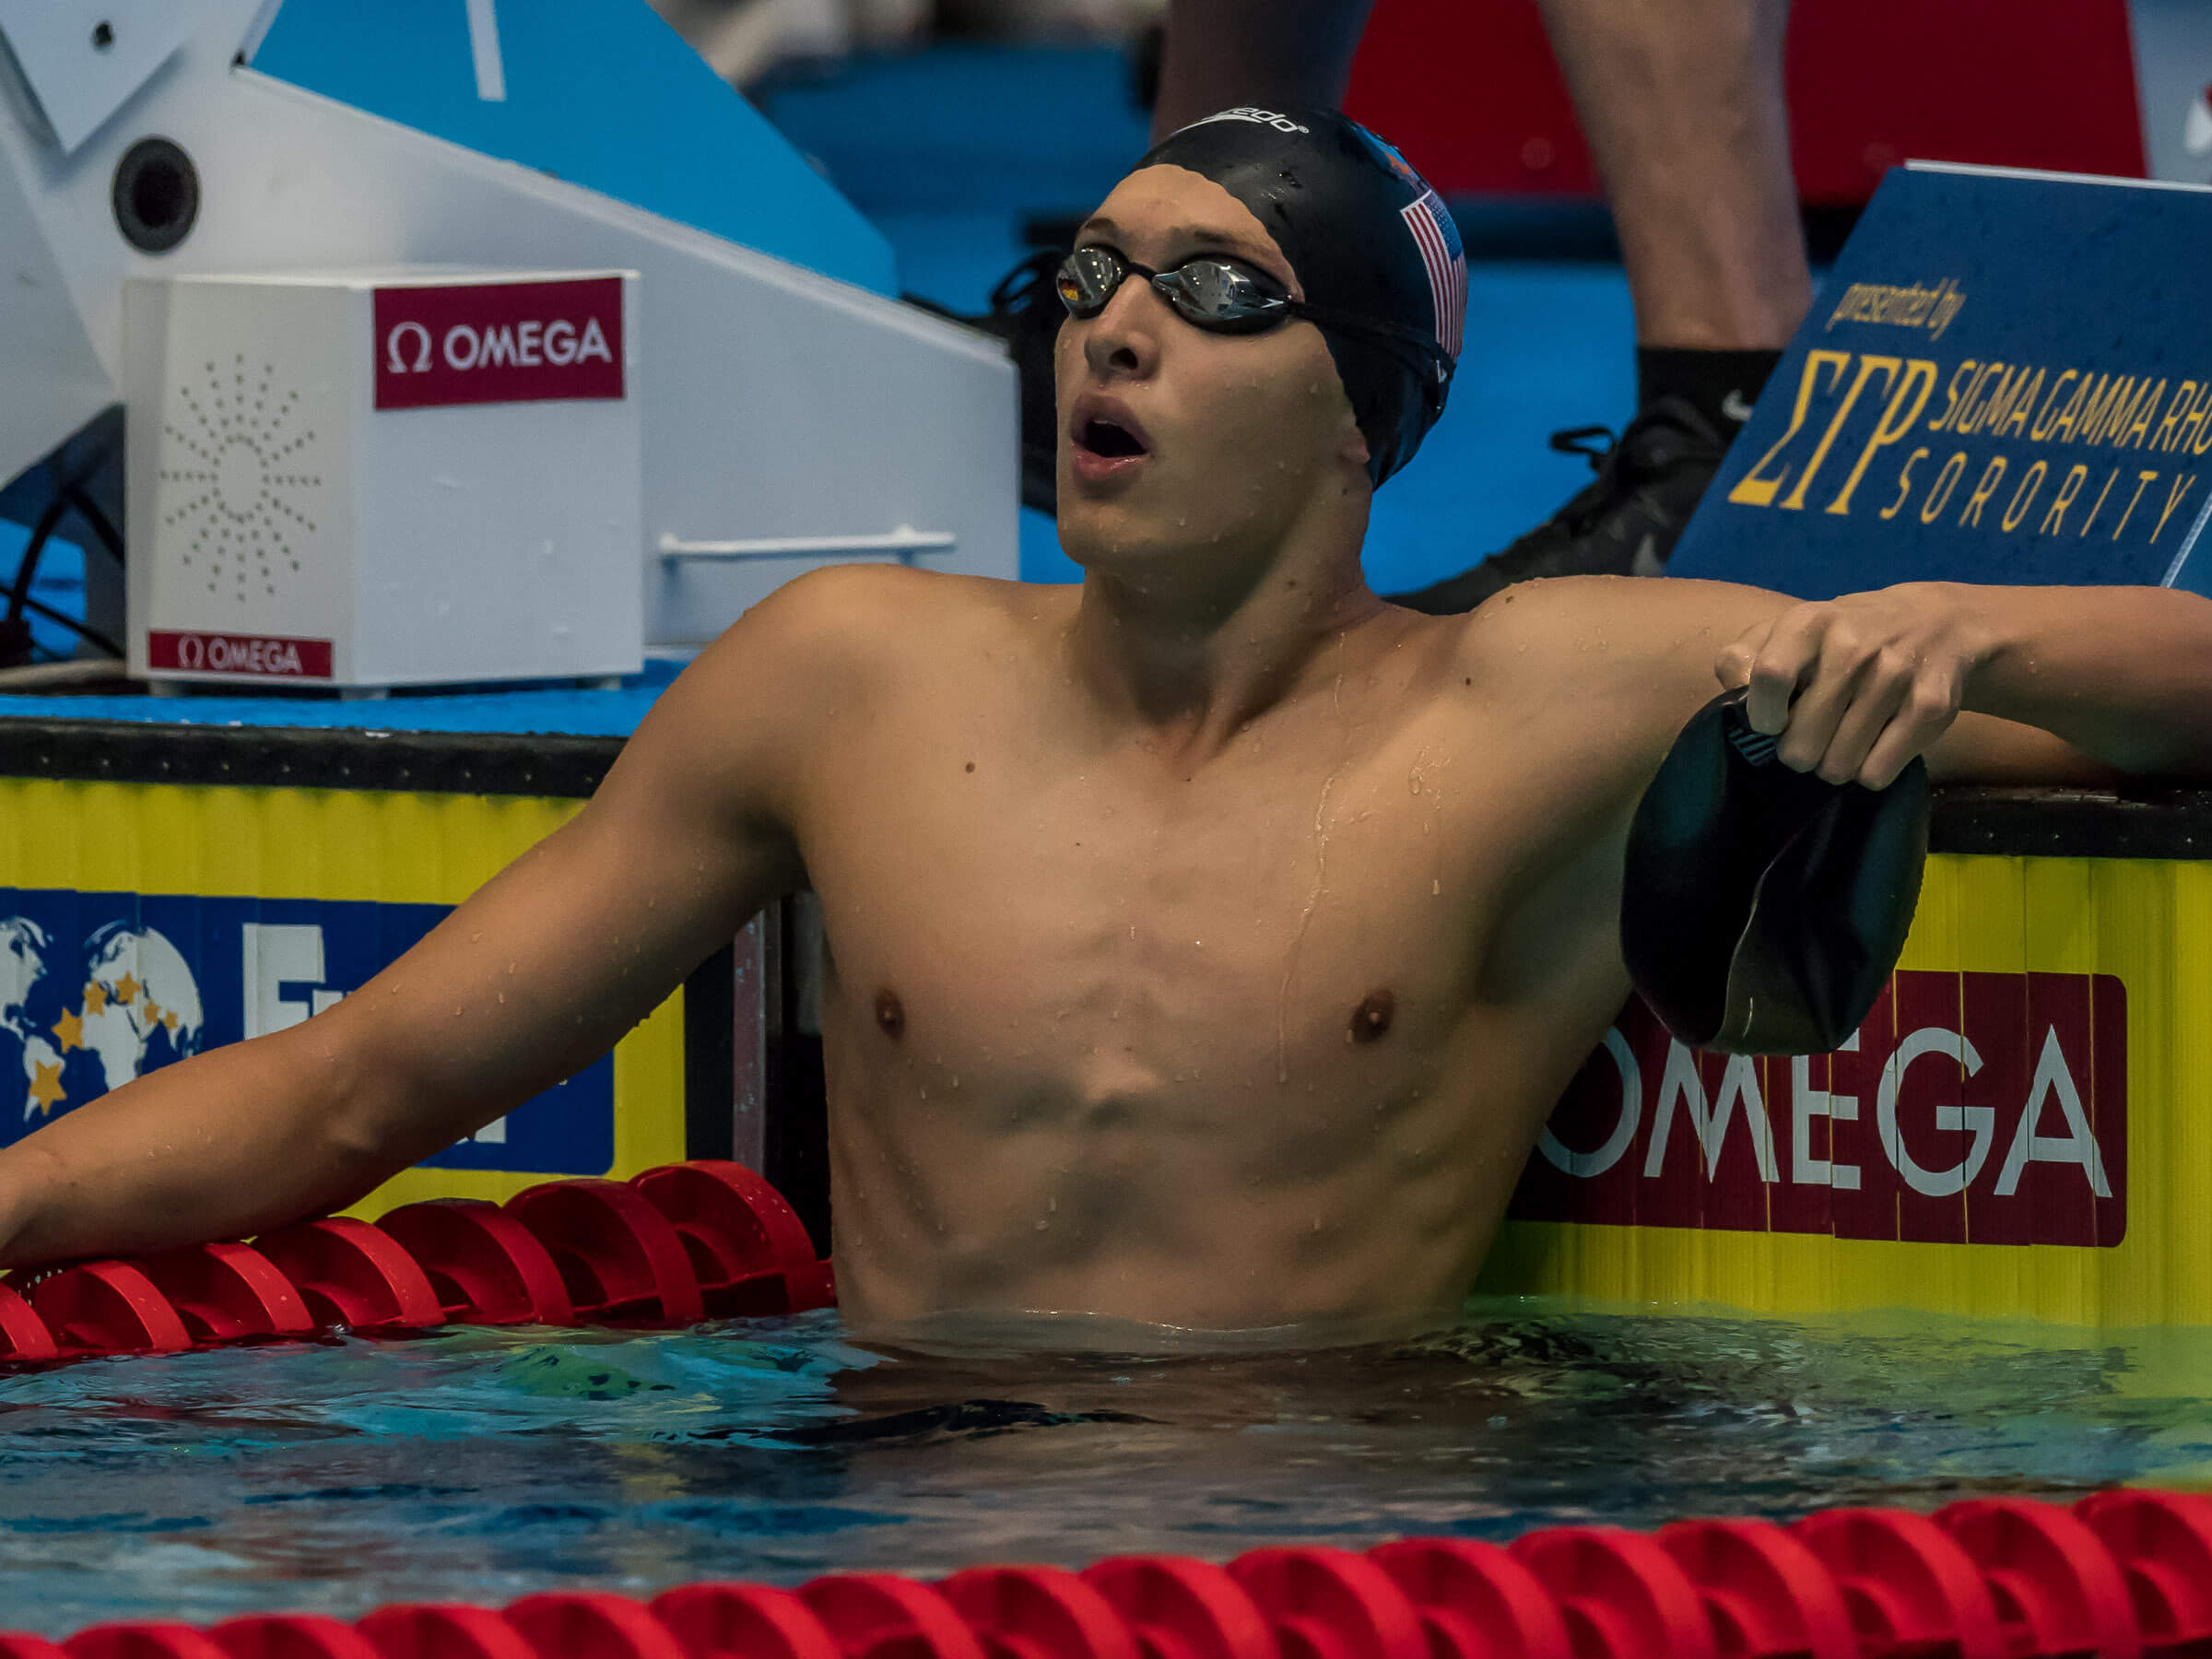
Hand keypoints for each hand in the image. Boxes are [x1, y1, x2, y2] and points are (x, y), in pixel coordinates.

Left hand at [1714, 583, 1995, 788]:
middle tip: (1809, 742)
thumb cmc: (1843, 638)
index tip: (1770, 724)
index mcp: (1810, 622)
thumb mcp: (1790, 631)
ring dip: (1833, 767)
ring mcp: (1896, 675)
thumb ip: (1745, 658)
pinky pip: (1877, 772)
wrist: (1938, 623)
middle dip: (1798, 754)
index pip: (1769, 676)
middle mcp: (1854, 644)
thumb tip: (1733, 689)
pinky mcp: (1931, 706)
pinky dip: (1869, 772)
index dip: (1761, 716)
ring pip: (1839, 764)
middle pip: (1801, 740)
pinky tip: (1874, 747)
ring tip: (1840, 744)